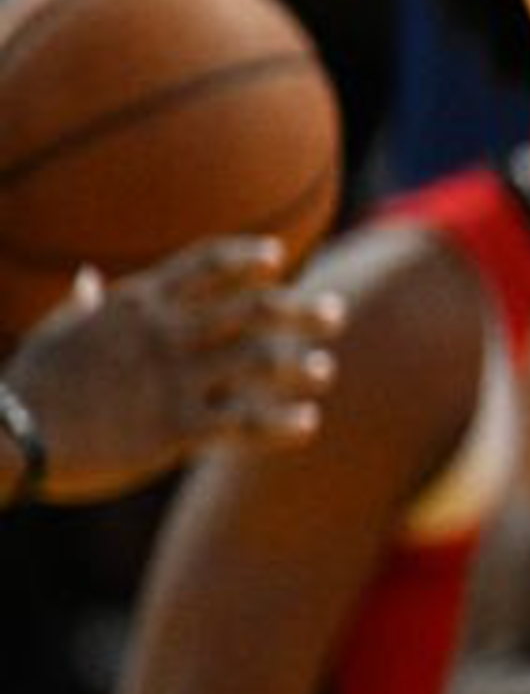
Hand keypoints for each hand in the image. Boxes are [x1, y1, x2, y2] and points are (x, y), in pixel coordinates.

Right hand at [8, 235, 342, 501]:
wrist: (9, 436)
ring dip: (301, 366)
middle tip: (334, 314)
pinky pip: (247, 423)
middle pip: (254, 310)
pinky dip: (283, 423)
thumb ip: (83, 305)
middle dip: (301, 311)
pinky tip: (308, 422)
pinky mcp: (177, 430)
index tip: (277, 258)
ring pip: (261, 364)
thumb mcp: (55, 331)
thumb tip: (89, 279)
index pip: (205, 263)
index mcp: (137, 303)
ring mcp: (174, 381)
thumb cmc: (30, 384)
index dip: (245, 257)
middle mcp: (165, 335)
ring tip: (323, 371)